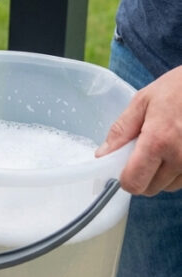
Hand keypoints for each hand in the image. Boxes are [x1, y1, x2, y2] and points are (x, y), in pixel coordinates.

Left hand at [96, 66, 181, 194]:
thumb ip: (121, 131)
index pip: (134, 182)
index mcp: (158, 141)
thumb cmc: (177, 89)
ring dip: (162, 174)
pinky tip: (178, 149)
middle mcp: (180, 158)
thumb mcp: (142, 102)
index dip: (125, 179)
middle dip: (143, 174)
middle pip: (151, 188)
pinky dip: (178, 171)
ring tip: (165, 146)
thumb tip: (103, 155)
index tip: (123, 168)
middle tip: (144, 151)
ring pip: (169, 186)